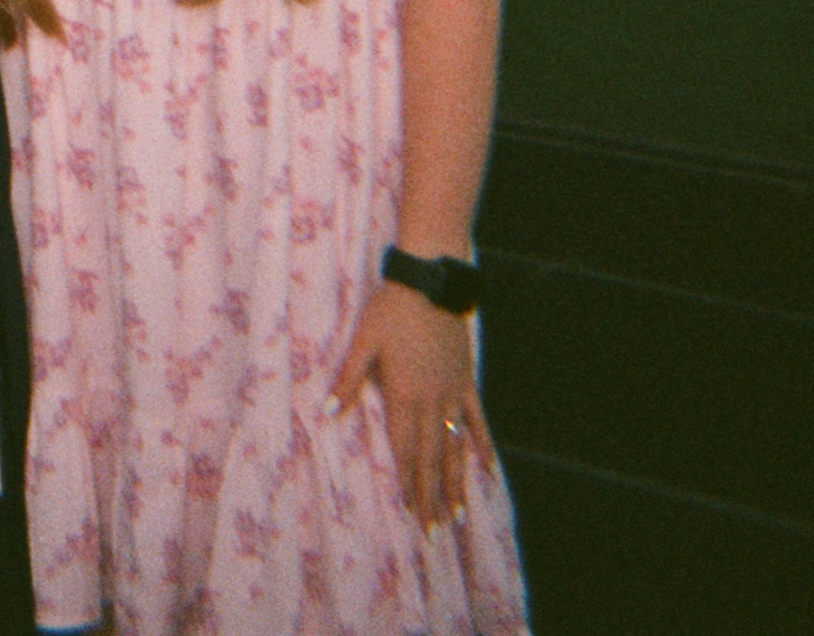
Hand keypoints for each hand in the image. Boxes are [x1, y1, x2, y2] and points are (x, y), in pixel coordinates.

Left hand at [329, 282, 491, 531]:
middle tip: (435, 531)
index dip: (408, 484)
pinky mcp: (466, 380)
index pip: (405, 450)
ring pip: (456, 446)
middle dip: (432, 496)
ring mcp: (453, 392)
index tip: (412, 515)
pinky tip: (486, 468)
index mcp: (404, 395)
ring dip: (456, 481)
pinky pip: (477, 419)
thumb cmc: (391, 310)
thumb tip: (327, 413)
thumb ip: (347, 379)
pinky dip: (481, 444)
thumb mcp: (363, 341)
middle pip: (432, 457)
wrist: (431, 282)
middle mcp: (432, 401)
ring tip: (459, 514)